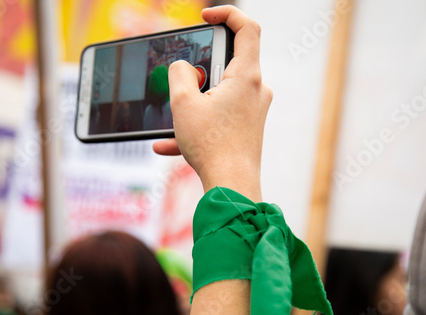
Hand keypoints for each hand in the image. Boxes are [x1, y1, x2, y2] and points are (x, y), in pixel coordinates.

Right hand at [154, 5, 271, 201]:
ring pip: (220, 95)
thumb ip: (180, 73)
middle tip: (183, 85)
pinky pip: (220, 118)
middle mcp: (257, 90)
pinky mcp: (248, 128)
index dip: (227, 14)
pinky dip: (198, 125)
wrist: (232, 187)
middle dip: (200, 71)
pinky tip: (168, 144)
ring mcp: (254, 111)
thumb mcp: (184, 103)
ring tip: (171, 122)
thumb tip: (184, 68)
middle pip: (229, 63)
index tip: (206, 16)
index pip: (247, 28)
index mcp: (247, 76)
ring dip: (193, 104)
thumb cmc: (211, 146)